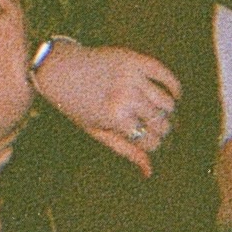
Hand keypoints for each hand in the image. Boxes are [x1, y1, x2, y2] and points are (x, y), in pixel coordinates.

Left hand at [32, 37, 180, 176]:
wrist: (58, 68)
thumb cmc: (75, 104)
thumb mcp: (96, 131)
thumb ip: (125, 150)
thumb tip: (150, 172)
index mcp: (116, 118)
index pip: (151, 142)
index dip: (150, 145)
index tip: (145, 141)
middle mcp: (126, 97)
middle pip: (162, 124)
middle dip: (159, 130)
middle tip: (151, 127)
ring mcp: (131, 76)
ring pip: (167, 103)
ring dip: (166, 112)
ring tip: (157, 112)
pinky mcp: (134, 59)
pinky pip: (165, 74)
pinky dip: (173, 86)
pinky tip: (173, 94)